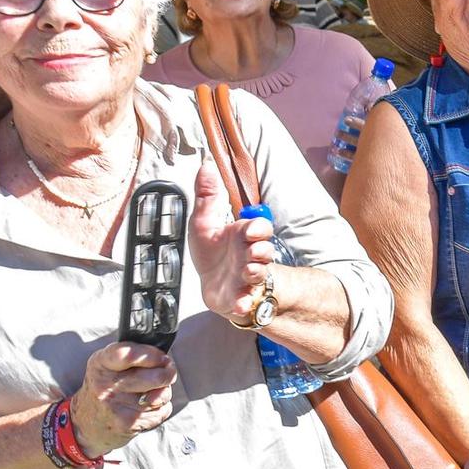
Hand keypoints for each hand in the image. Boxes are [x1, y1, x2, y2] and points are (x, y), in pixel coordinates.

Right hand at [69, 342, 177, 454]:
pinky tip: (146, 408)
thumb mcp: (106, 364)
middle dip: (168, 373)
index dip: (153, 355)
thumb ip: (131, 355)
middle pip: (156, 377)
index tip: (161, 357)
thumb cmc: (104, 387)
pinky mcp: (128, 423)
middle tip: (167, 372)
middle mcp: (107, 385)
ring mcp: (117, 406)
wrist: (85, 422)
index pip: (129, 355)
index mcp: (101, 364)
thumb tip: (163, 359)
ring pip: (162, 395)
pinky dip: (161, 409)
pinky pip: (162, 411)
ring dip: (164, 393)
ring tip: (151, 392)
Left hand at [188, 160, 276, 321]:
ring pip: (259, 274)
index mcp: (242, 236)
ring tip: (248, 271)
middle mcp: (249, 256)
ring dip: (255, 272)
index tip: (249, 228)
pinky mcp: (240, 297)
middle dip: (261, 250)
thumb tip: (207, 166)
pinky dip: (244, 303)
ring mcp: (247, 278)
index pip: (260, 228)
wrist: (213, 284)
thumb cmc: (212, 252)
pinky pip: (247, 301)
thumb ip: (207, 196)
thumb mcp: (204, 222)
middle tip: (253, 250)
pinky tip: (240, 302)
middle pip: (265, 251)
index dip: (258, 227)